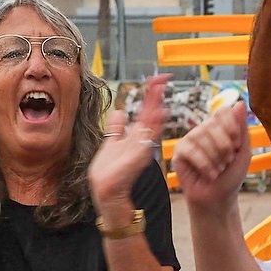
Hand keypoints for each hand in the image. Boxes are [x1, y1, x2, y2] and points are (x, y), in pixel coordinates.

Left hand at [90, 73, 167, 213]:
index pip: (146, 111)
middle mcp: (142, 139)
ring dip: (156, 105)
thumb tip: (119, 111)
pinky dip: (154, 124)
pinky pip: (148, 137)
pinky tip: (158, 112)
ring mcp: (142, 147)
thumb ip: (117, 128)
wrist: (108, 191)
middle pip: (151, 112)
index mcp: (136, 135)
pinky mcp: (139, 156)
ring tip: (161, 88)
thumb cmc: (110, 172)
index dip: (150, 96)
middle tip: (162, 78)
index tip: (155, 81)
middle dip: (155, 95)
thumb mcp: (111, 143)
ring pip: (152, 121)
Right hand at [171, 99, 251, 207]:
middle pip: (212, 124)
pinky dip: (203, 164)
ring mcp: (190, 139)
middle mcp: (204, 129)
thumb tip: (239, 102)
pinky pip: (190, 150)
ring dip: (214, 158)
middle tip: (227, 161)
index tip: (236, 143)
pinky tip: (209, 174)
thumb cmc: (231, 175)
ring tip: (218, 170)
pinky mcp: (179, 151)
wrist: (219, 198)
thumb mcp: (243, 151)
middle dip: (224, 147)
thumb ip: (242, 127)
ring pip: (201, 136)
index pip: (222, 111)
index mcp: (220, 127)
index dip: (230, 126)